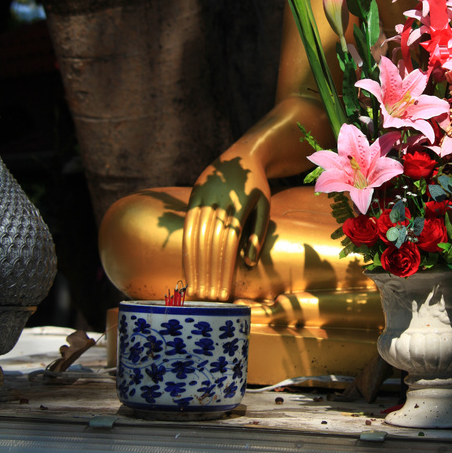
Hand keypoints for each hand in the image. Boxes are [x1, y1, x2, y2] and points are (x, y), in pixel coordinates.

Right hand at [182, 152, 270, 300]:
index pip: (228, 243)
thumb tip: (248, 262)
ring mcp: (204, 196)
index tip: (223, 292)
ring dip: (195, 265)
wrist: (243, 154)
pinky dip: (187, 248)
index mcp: (240, 203)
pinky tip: (187, 266)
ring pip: (196, 236)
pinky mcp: (194, 195)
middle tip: (207, 298)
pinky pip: (188, 226)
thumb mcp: (264, 206)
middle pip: (210, 243)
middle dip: (208, 273)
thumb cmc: (257, 186)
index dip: (223, 269)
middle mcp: (219, 200)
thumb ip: (257, 233)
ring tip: (195, 289)